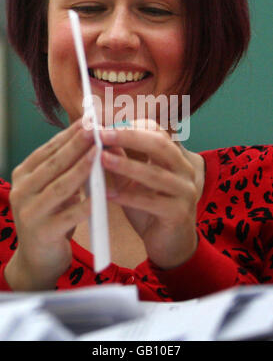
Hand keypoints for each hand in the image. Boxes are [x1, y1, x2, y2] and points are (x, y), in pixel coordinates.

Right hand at [5, 119, 97, 290]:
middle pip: (54, 164)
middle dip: (76, 145)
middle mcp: (21, 191)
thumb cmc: (50, 218)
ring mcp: (30, 213)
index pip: (48, 150)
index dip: (68, 134)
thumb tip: (88, 140)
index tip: (87, 120)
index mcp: (23, 176)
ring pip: (60, 186)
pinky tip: (103, 195)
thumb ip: (63, 169)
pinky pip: (69, 215)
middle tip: (95, 128)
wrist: (37, 261)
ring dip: (81, 168)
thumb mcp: (52, 190)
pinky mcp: (42, 233)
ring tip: (99, 153)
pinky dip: (87, 204)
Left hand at [101, 119, 198, 269]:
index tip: (106, 123)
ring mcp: (185, 191)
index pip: (157, 132)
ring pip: (156, 173)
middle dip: (129, 137)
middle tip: (102, 134)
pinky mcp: (179, 213)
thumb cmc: (150, 209)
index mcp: (174, 158)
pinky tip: (109, 194)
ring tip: (101, 158)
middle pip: (160, 145)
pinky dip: (129, 197)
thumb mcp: (134, 181)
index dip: (132, 125)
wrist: (170, 245)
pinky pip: (152, 202)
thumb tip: (104, 139)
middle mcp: (184, 170)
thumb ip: (123, 160)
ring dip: (126, 165)